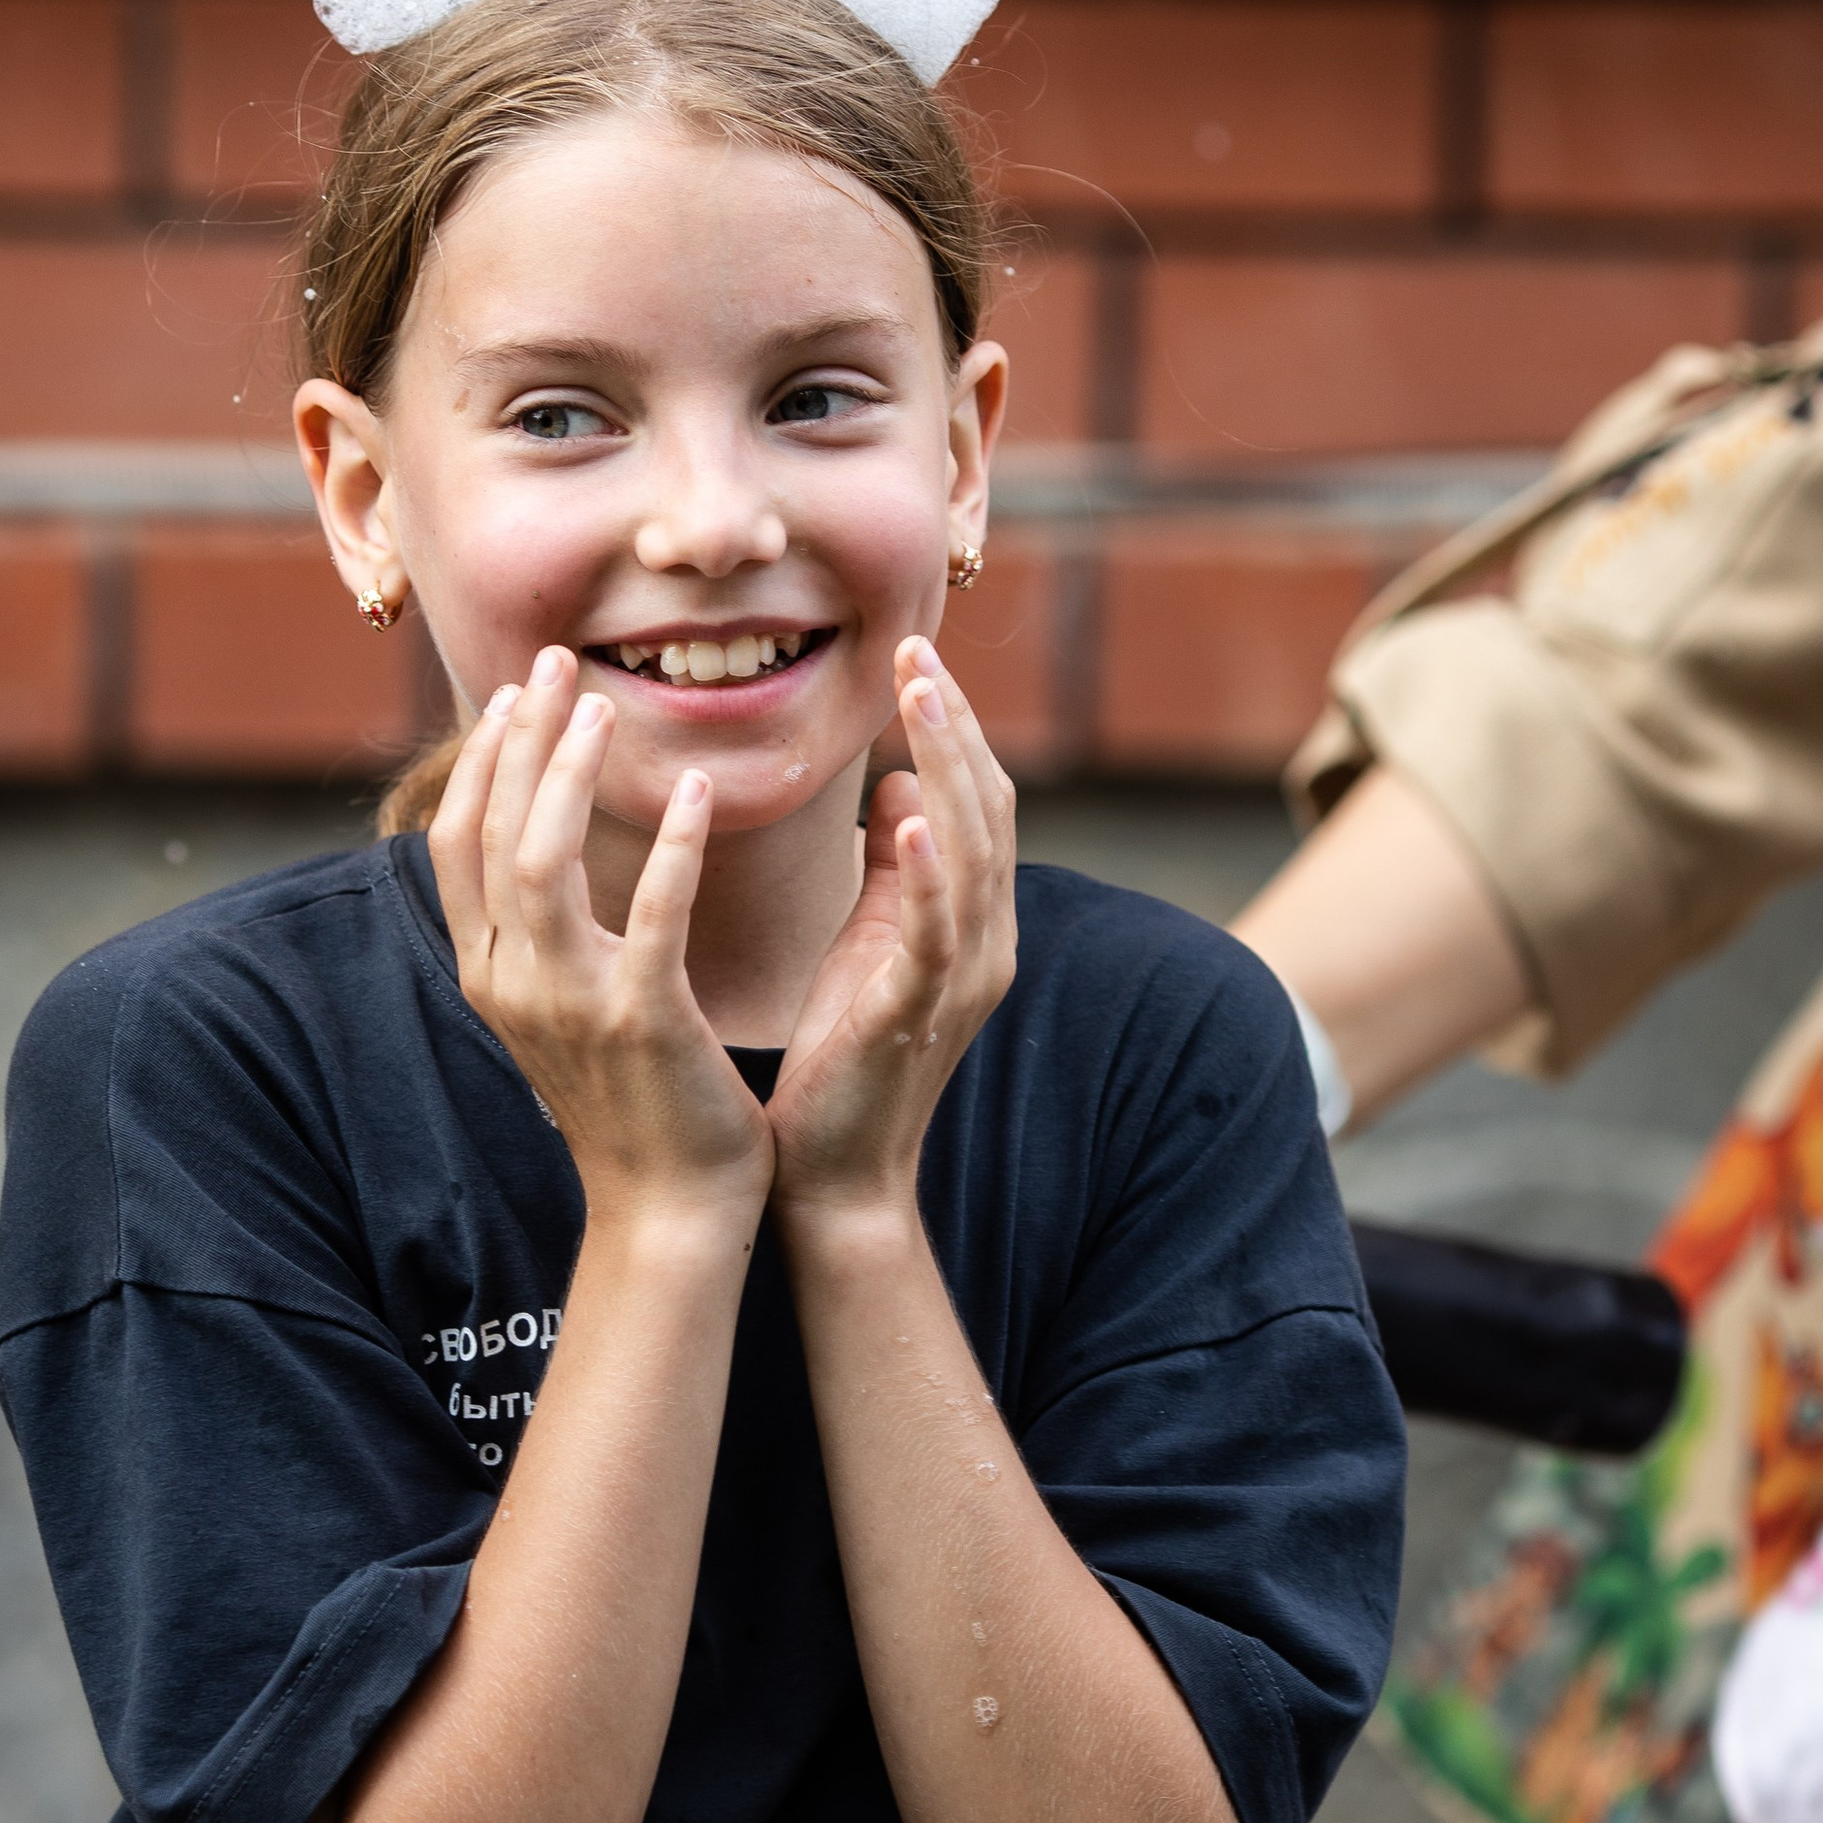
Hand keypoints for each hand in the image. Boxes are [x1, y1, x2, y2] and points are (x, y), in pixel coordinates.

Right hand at [429, 650, 772, 1232]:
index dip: (480, 760)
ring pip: (542, 859)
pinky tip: (692, 787)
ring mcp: (567, 1003)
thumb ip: (538, 930)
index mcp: (486, 973)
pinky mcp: (640, 1019)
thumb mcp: (559, 1006)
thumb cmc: (630, 1096)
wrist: (669, 1208)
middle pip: (492, 832)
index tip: (515, 691)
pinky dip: (667, 842)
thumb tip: (535, 840)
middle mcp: (509, 982)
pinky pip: (651, 912)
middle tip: (559, 664)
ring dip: (571, 772)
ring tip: (608, 710)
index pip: (457, 841)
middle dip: (520, 737)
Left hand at [767, 639, 1018, 1230]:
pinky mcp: (919, 1015)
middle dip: (954, 724)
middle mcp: (984, 941)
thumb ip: (894, 869)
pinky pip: (935, 933)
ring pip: (971, 852)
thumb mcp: (873, 941)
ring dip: (945, 767)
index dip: (953, 726)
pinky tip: (908, 819)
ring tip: (922, 695)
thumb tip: (899, 783)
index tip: (916, 654)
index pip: (978, 799)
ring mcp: (960, 980)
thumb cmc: (847, 1052)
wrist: (837, 1173)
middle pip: (986, 809)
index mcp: (973, 919)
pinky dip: (928, 872)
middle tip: (918, 648)